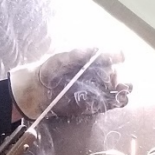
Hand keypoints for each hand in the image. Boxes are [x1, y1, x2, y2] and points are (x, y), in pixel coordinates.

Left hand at [9, 48, 130, 119]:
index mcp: (87, 60)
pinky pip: (108, 104)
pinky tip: (118, 100)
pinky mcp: (91, 106)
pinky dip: (116, 102)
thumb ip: (76, 53)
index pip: (108, 56)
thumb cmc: (44, 70)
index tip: (120, 57)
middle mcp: (93, 74)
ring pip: (115, 89)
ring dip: (123, 89)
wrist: (31, 92)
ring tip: (122, 90)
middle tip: (115, 81)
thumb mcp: (58, 58)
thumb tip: (97, 48)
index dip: (116, 55)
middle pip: (114, 74)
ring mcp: (94, 90)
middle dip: (119, 76)